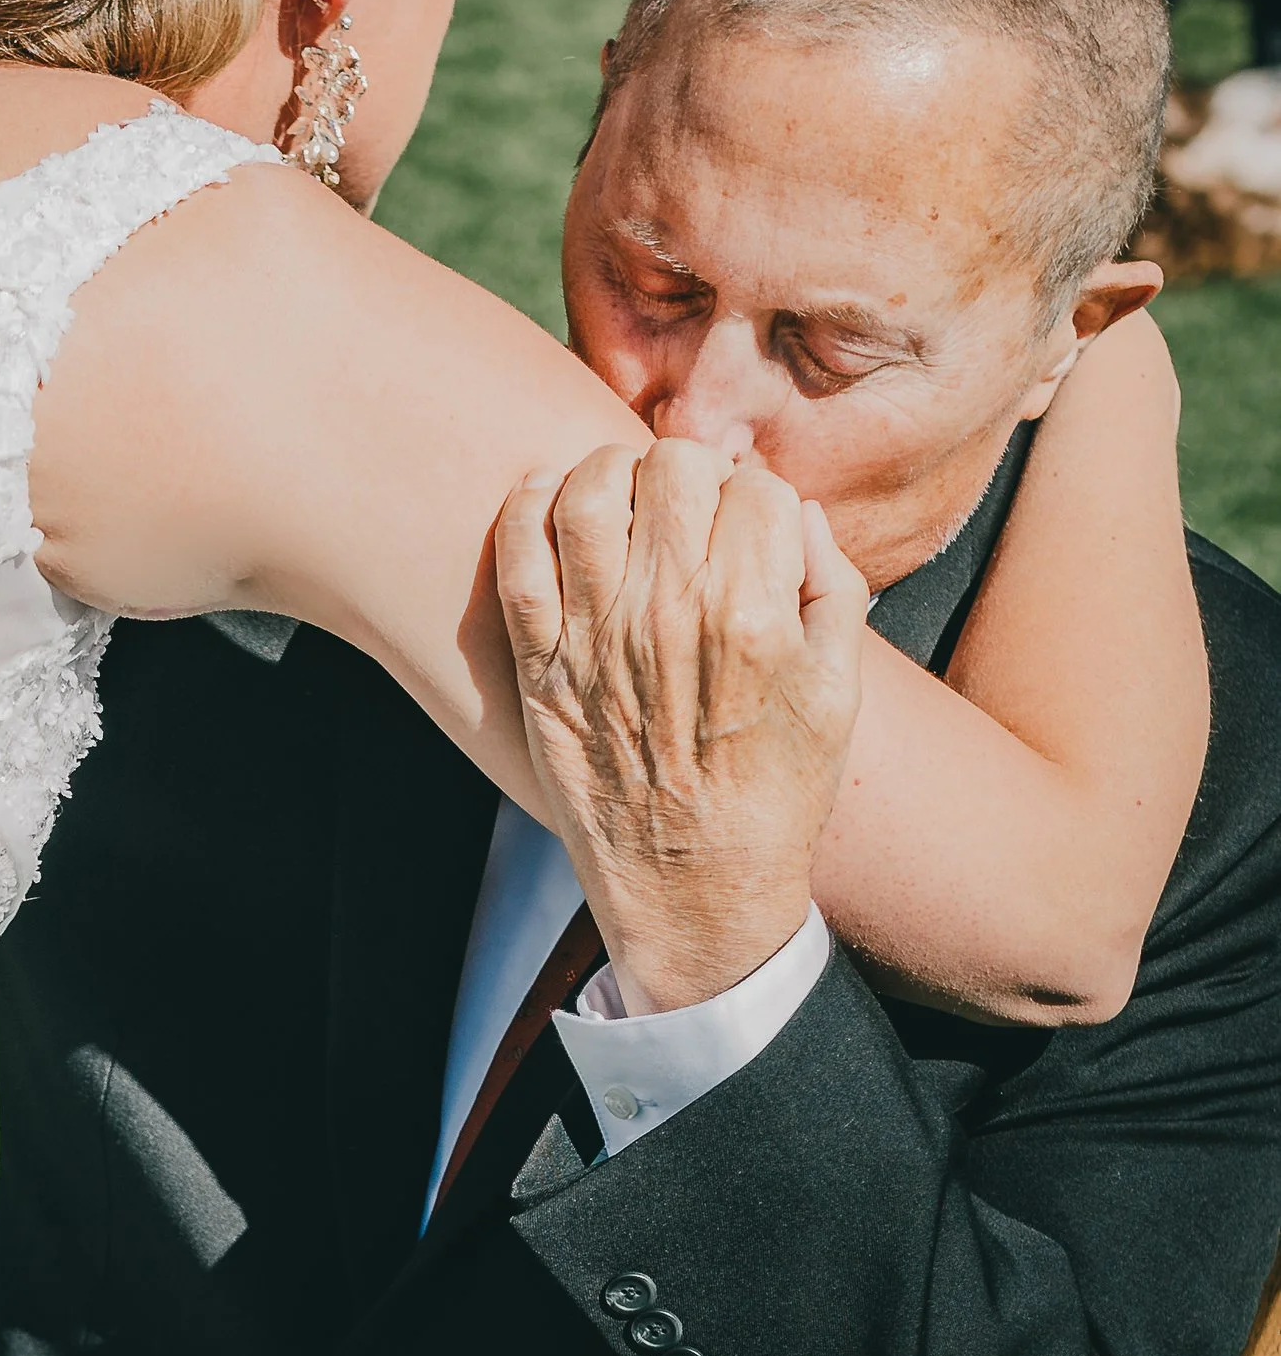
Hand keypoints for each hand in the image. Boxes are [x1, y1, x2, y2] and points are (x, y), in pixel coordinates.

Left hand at [495, 440, 868, 1014]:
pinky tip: (552, 499)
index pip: (754, 487)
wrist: (692, 885)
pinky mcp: (539, 662)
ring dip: (611, 473)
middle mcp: (668, 615)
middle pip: (671, 469)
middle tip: (689, 502)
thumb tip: (798, 509)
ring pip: (588, 491)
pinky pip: (517, 551)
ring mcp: (594, 635)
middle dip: (690, 471)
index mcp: (753, 617)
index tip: (750, 516)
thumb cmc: (775, 793)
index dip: (757, 491)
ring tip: (626, 494)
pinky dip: (530, 505)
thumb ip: (831, 588)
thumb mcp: (837, 695)